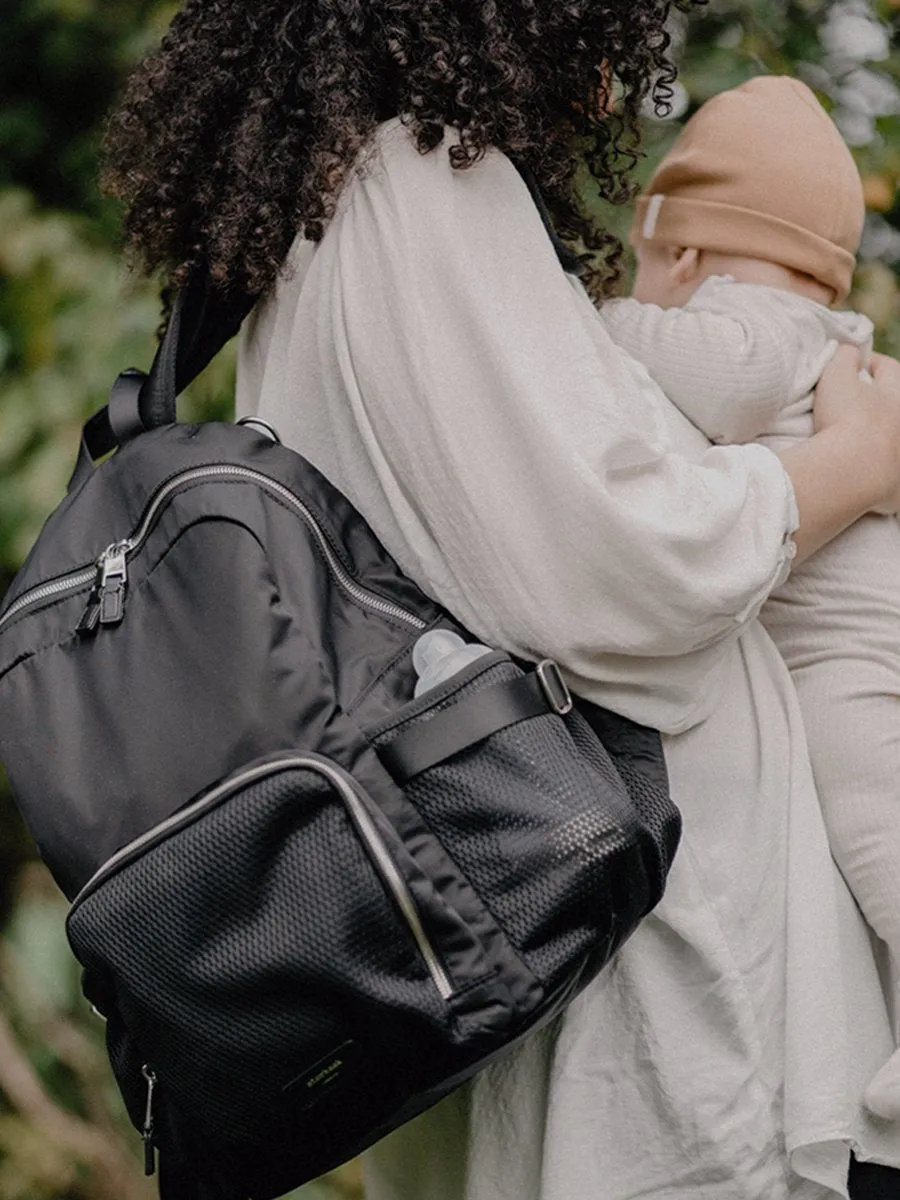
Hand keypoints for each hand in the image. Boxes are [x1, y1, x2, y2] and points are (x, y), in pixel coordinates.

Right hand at [813, 345, 899, 513]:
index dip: (873, 363)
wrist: (852, 472)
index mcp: (893, 397)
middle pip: (897, 408)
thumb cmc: (844, 421)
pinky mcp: (895, 488)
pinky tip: (873, 479)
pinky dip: (886, 478)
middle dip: (883, 403)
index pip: (889, 370)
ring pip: (897, 444)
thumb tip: (848, 349)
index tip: (858, 363)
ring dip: (886, 440)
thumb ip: (842, 356)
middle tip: (860, 404)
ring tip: (863, 443)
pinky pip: (894, 483)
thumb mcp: (835, 378)